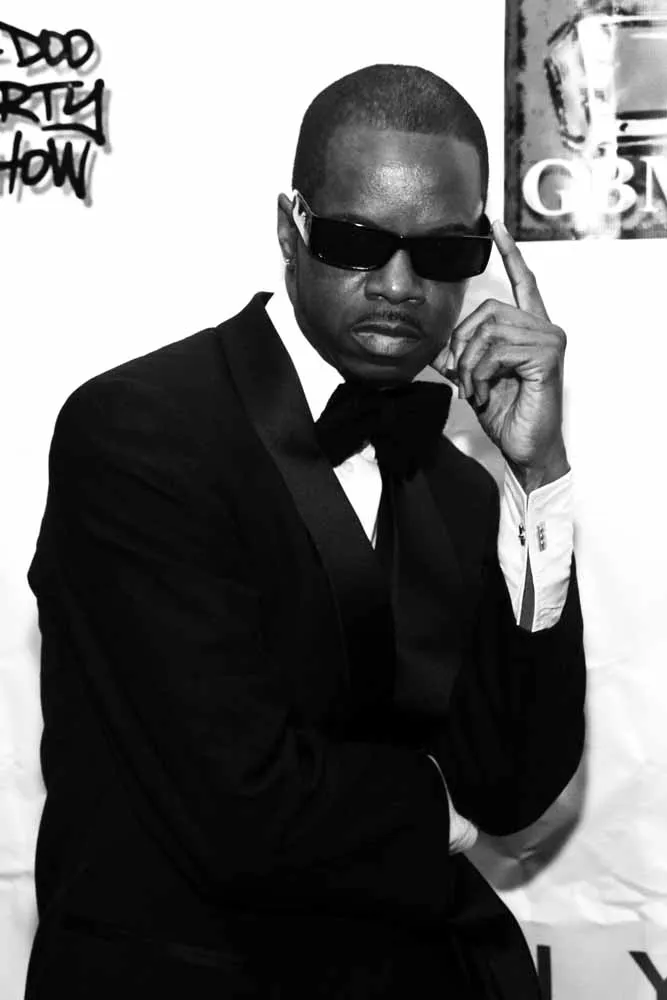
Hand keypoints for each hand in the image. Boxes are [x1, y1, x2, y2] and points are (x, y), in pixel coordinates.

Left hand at [431, 220, 569, 492]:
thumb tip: (435, 346)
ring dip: (469, 365)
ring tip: (473, 389)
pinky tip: (485, 393)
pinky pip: (497, 351)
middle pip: (488, 311)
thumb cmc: (506, 413)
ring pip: (489, 332)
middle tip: (460, 377)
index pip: (522, 281)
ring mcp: (549, 340)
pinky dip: (480, 375)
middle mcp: (544, 327)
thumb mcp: (473, 378)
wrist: (525, 447)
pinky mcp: (547, 356)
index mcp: (530, 327)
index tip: (494, 225)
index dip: (508, 252)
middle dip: (462, 345)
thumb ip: (458, 355)